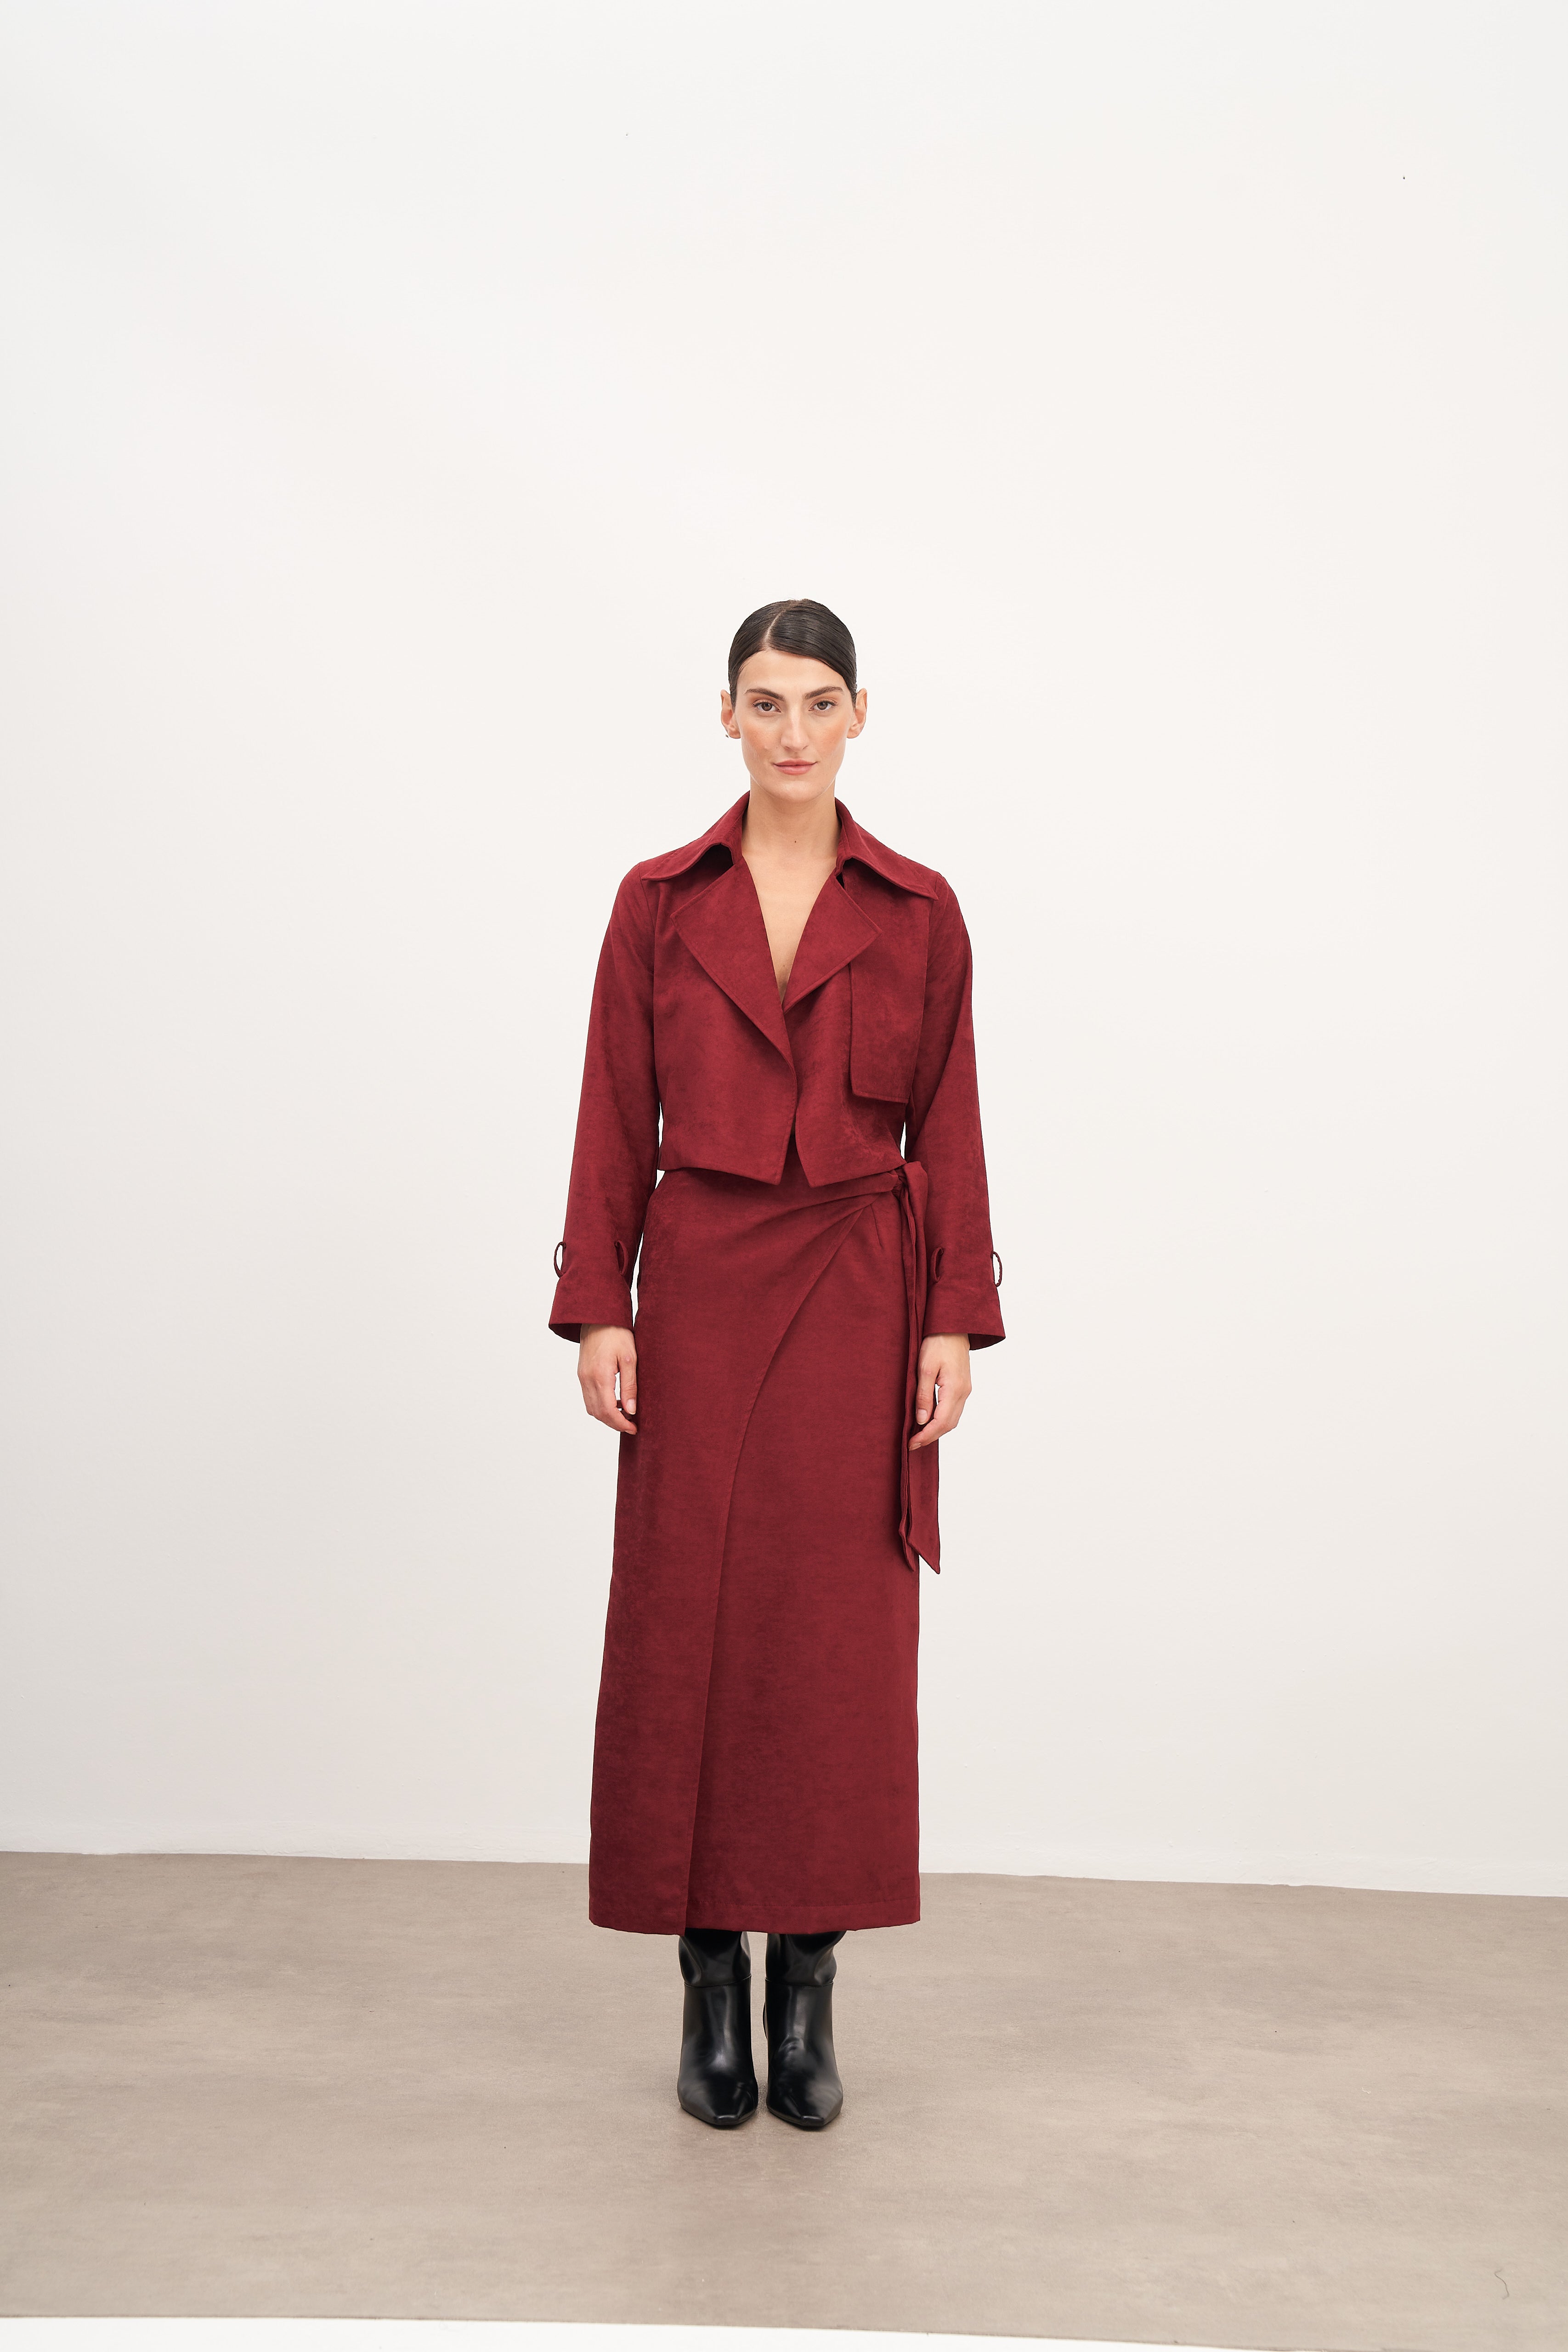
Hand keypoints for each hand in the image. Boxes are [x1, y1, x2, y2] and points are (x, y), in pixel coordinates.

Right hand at [578, 1324, 637, 1434]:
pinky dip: (600, 1405)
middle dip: (614, 1423)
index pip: (607, 1411)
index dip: (621, 1424)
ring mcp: (582, 1377)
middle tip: (631, 1424)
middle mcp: (587, 1379)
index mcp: (600, 1376)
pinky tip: (614, 1401)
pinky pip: (588, 1397)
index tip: (634, 1428)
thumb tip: (631, 1410)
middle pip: (597, 1413)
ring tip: (625, 1414)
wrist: (598, 1316)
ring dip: (606, 1416)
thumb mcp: (629, 1358)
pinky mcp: (581, 1374)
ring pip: (591, 1408)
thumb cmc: (616, 1333)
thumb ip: (630, 1386)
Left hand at [909, 1332, 970, 1451]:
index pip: (941, 1422)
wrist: (953, 1327)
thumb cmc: (937, 1343)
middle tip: (912, 1443)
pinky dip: (942, 1419)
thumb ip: (924, 1395)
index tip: (912, 1443)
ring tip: (919, 1435)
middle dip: (931, 1436)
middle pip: (949, 1424)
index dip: (926, 1435)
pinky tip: (929, 1420)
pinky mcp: (962, 1386)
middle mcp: (964, 1393)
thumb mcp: (925, 1368)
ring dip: (937, 1429)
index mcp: (955, 1389)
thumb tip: (921, 1420)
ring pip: (952, 1419)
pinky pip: (953, 1410)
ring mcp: (965, 1390)